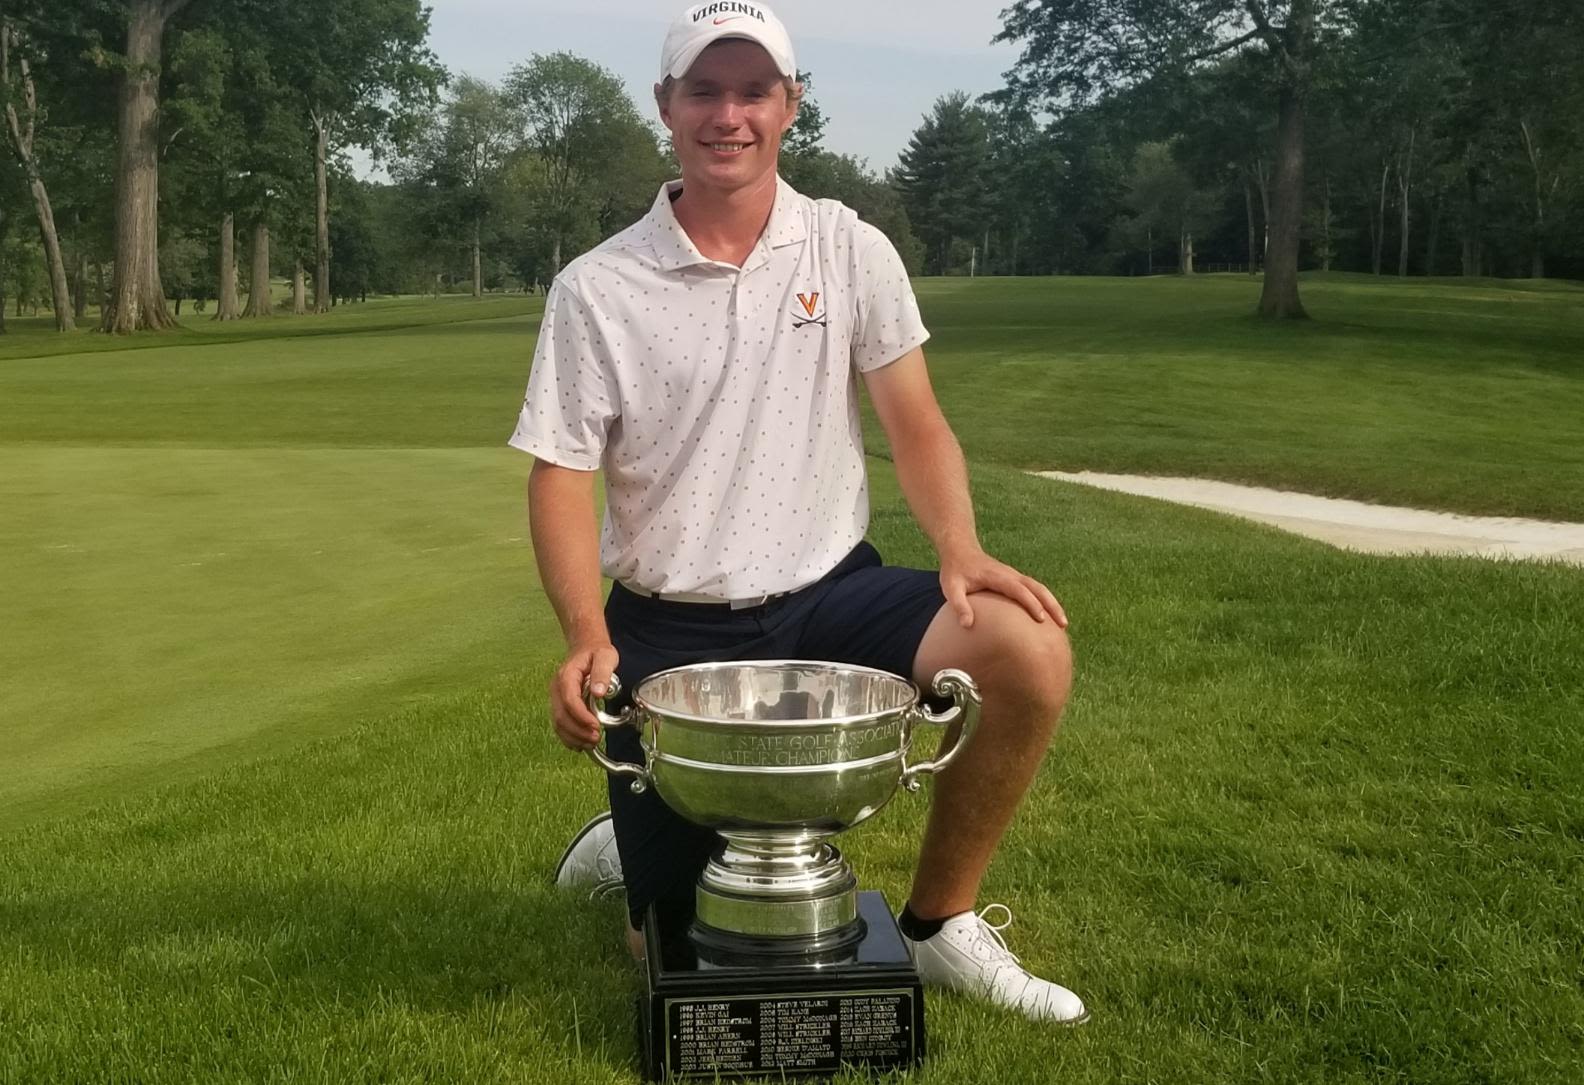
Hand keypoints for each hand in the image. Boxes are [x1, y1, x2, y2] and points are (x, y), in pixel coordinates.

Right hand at [549, 641, 619, 749]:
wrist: (586, 648)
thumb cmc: (596, 653)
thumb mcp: (605, 656)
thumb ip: (602, 673)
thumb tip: (598, 692)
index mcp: (567, 676)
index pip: (569, 700)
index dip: (581, 717)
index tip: (596, 726)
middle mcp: (557, 688)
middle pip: (561, 716)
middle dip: (578, 731)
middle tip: (596, 739)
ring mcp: (556, 698)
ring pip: (558, 723)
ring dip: (573, 737)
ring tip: (591, 744)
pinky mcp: (560, 706)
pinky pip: (560, 725)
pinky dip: (569, 737)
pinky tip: (582, 744)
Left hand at [939, 549, 1068, 630]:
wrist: (960, 549)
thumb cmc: (955, 570)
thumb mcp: (950, 587)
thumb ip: (958, 605)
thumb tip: (967, 625)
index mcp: (998, 576)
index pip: (1019, 590)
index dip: (1031, 603)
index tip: (1042, 618)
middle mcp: (1010, 574)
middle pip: (1037, 587)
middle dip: (1052, 604)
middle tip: (1063, 623)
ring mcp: (1014, 576)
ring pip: (1039, 588)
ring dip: (1052, 603)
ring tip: (1063, 623)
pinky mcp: (1014, 579)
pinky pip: (1033, 589)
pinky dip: (1045, 600)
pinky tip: (1049, 616)